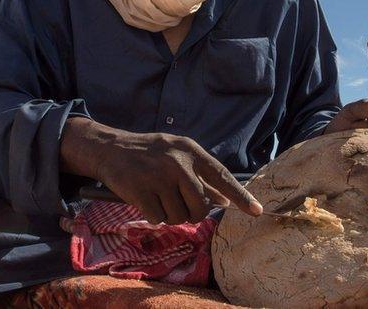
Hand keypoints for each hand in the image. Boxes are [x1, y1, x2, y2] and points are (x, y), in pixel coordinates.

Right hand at [61, 118, 262, 223]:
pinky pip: (158, 218)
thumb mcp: (177, 156)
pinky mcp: (141, 191)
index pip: (222, 176)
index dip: (241, 196)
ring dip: (171, 214)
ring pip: (179, 215)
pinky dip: (154, 215)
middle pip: (201, 205)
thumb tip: (225, 201)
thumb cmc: (149, 154)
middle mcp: (177, 163)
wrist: (110, 148)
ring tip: (159, 198)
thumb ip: (201, 177)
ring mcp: (159, 177)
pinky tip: (146, 199)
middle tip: (180, 206)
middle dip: (193, 213)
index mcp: (190, 152)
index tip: (257, 211)